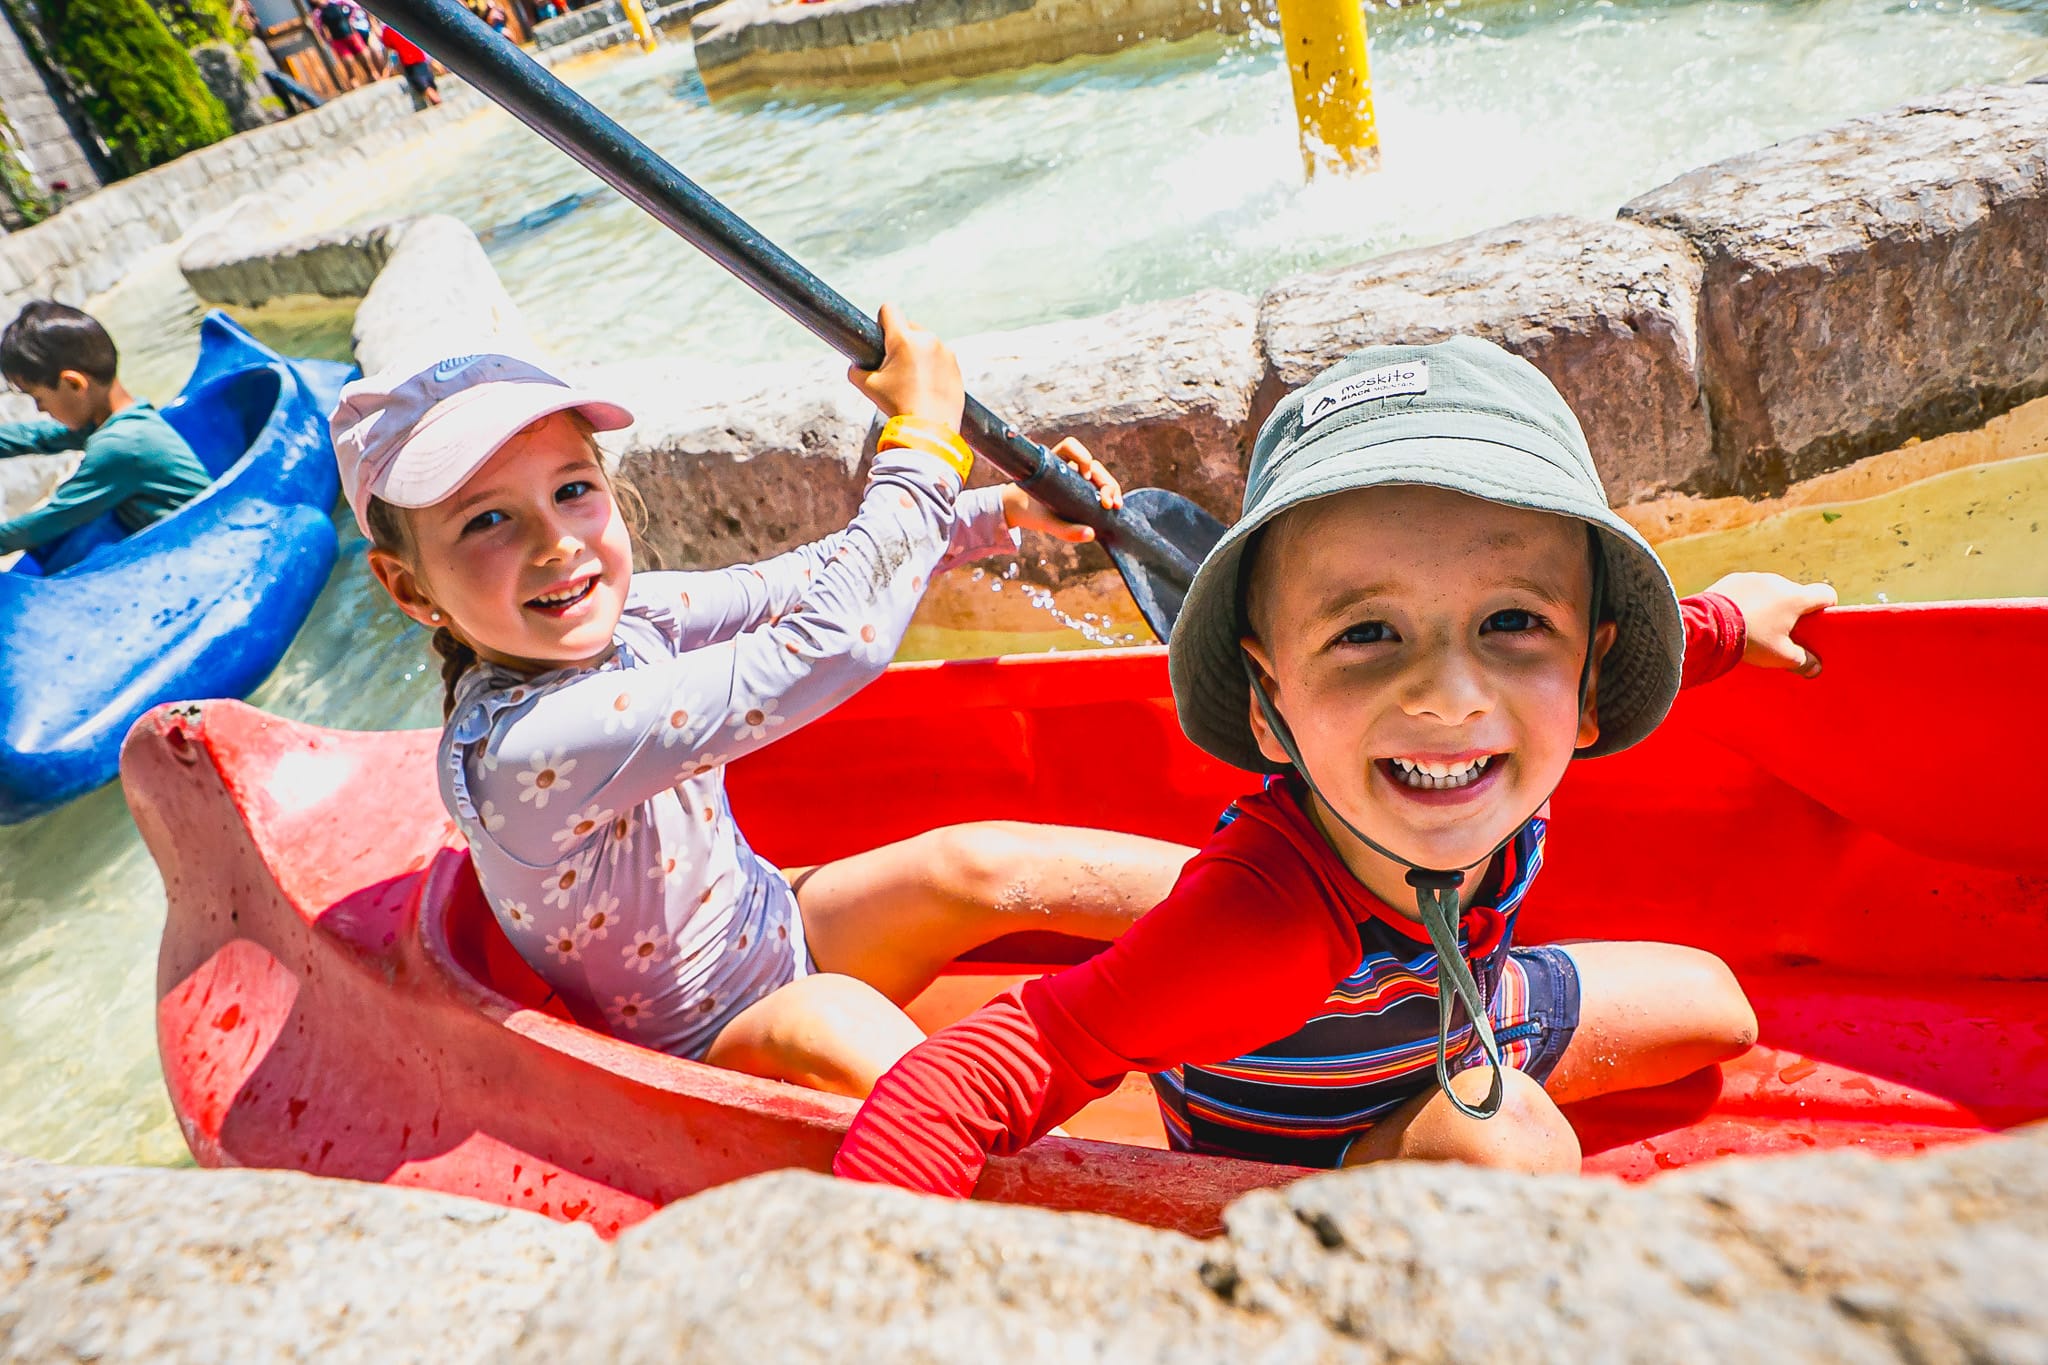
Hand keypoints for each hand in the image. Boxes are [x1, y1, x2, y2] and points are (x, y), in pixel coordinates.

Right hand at [847, 304, 963, 433]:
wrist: (929, 430)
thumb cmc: (897, 406)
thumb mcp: (867, 386)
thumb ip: (857, 369)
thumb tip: (857, 365)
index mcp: (905, 340)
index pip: (889, 310)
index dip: (881, 321)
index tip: (880, 336)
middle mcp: (928, 340)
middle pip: (909, 327)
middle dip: (901, 341)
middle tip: (895, 367)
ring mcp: (945, 353)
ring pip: (926, 344)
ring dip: (918, 354)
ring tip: (912, 381)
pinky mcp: (956, 366)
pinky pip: (940, 359)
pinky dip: (933, 367)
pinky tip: (927, 387)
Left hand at [1000, 437, 1123, 542]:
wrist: (1018, 511)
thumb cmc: (1028, 510)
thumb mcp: (1045, 522)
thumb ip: (1065, 530)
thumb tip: (1091, 534)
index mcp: (1053, 463)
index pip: (1070, 446)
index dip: (1081, 456)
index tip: (1085, 476)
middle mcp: (1068, 467)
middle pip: (1093, 465)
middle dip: (1105, 481)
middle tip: (1108, 502)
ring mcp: (1077, 477)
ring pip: (1100, 475)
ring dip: (1111, 487)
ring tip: (1116, 505)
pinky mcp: (1083, 488)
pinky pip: (1100, 486)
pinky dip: (1109, 494)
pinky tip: (1116, 507)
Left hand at [1705, 571, 1836, 677]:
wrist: (1707, 626)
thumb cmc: (1750, 641)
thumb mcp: (1780, 656)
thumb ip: (1802, 661)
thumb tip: (1815, 668)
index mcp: (1795, 597)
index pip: (1825, 593)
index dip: (1826, 607)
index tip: (1817, 622)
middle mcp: (1777, 582)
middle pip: (1795, 594)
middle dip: (1792, 611)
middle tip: (1780, 632)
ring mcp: (1753, 578)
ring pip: (1770, 591)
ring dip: (1768, 604)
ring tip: (1753, 626)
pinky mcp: (1732, 579)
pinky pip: (1747, 589)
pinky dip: (1746, 600)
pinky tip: (1735, 617)